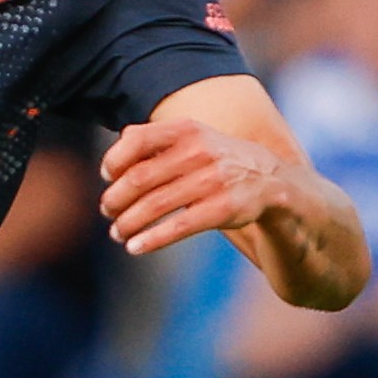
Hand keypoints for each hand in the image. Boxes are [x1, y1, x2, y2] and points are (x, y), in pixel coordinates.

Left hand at [101, 116, 290, 257]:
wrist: (270, 180)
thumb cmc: (215, 160)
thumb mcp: (191, 138)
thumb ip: (153, 142)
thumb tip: (110, 163)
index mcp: (186, 130)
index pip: (136, 140)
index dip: (114, 161)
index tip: (107, 177)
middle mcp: (198, 151)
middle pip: (139, 178)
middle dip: (115, 199)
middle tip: (107, 211)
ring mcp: (211, 181)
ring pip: (154, 205)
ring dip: (127, 223)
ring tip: (117, 233)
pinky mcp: (221, 209)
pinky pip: (177, 227)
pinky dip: (150, 240)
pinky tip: (135, 248)